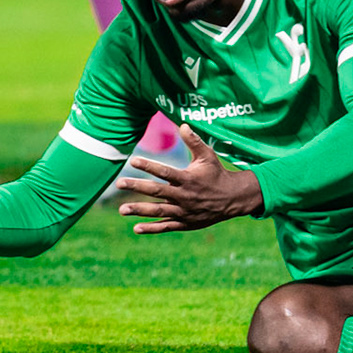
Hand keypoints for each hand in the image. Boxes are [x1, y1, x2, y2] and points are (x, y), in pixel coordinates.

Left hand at [115, 125, 264, 233]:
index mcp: (188, 179)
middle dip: (137, 187)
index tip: (133, 160)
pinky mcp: (185, 223)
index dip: (149, 166)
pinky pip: (166, 226)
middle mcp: (184, 196)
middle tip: (119, 183)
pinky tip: (136, 228)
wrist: (233, 199)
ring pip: (159, 211)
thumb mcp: (208, 156)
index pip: (165, 172)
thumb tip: (182, 124)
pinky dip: (152, 228)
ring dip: (140, 210)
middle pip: (157, 191)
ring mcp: (184, 211)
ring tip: (122, 209)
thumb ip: (194, 141)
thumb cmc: (217, 174)